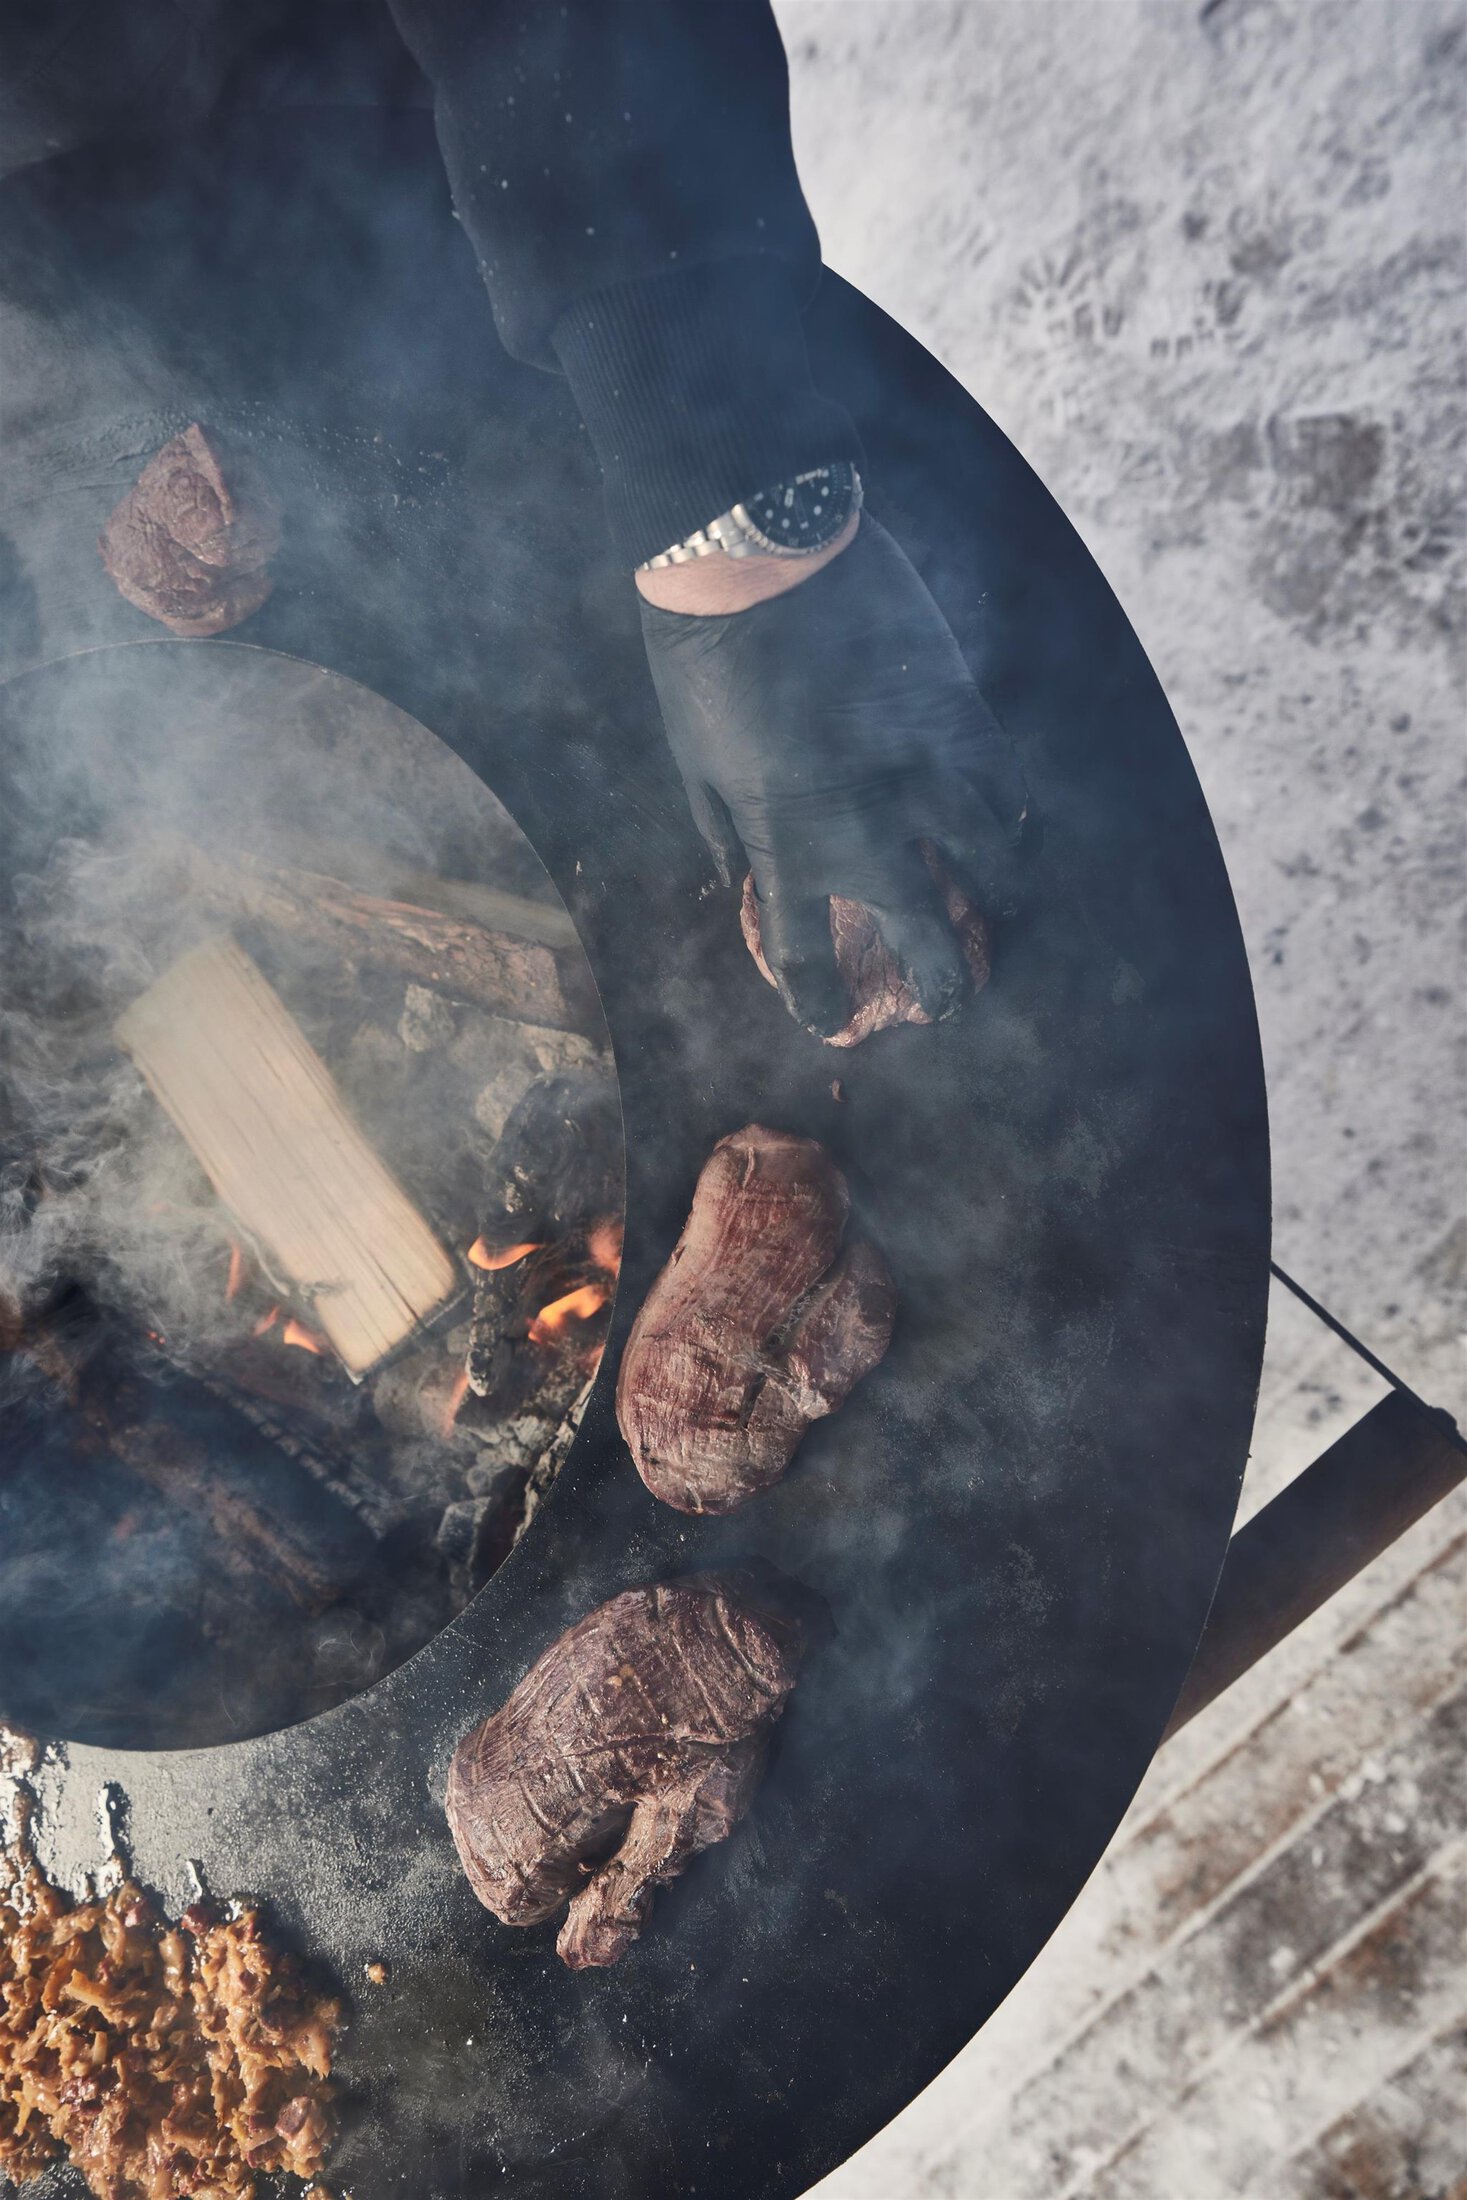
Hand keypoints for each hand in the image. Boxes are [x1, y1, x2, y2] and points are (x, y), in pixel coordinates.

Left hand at [638, 515, 1033, 1035]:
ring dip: (997, 897)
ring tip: (998, 906)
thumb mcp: (692, 762)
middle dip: (943, 984)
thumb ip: (723, 833)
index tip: (829, 1019)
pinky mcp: (962, 713)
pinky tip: (1010, 821)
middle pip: (926, 937)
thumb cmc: (704, 657)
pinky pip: (1008, 782)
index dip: (820, 1004)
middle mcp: (868, 828)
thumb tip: (736, 882)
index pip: (806, 959)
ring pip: (993, 865)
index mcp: (785, 845)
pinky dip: (1013, 812)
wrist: (754, 553)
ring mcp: (925, 773)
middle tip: (950, 999)